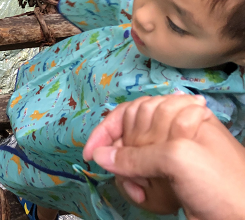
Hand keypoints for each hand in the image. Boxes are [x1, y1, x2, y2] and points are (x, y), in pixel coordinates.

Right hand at [83, 94, 244, 219]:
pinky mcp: (172, 180)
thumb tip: (100, 156)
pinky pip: (142, 179)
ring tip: (142, 194)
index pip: (129, 112)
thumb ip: (137, 155)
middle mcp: (172, 132)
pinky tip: (147, 199)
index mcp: (177, 114)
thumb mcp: (178, 159)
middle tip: (129, 180)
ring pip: (131, 161)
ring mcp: (172, 157)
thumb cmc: (221, 183)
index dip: (107, 131)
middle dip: (120, 160)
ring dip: (129, 179)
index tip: (91, 153)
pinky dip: (138, 190)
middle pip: (126, 138)